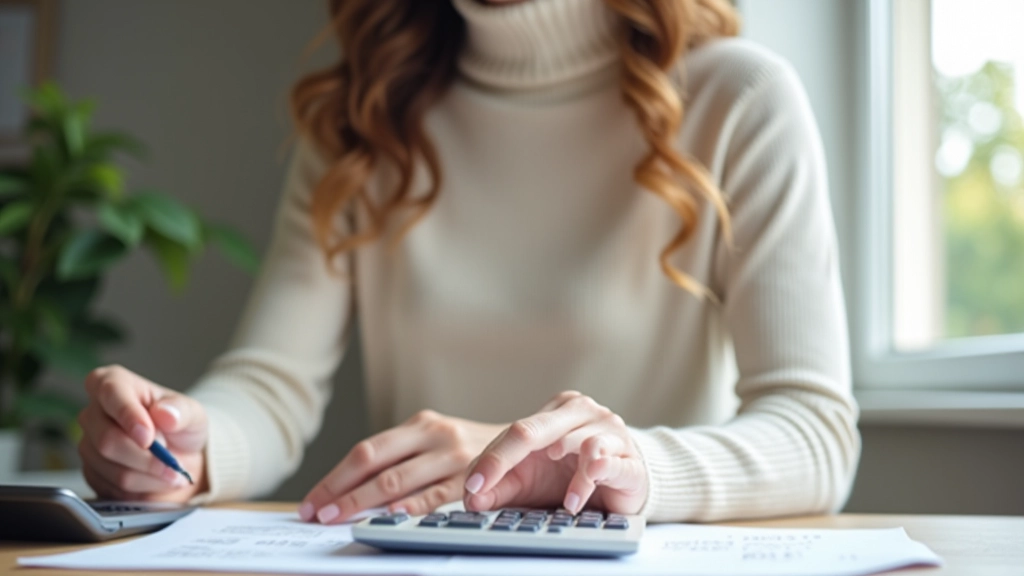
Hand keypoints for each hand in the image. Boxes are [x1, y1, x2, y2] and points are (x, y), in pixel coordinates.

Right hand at [78, 365, 207, 501]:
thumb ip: (181, 411)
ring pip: (111, 467)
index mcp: (116, 383)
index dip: (128, 415)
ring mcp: (89, 443)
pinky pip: (111, 486)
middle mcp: (95, 411)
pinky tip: (156, 478)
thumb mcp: (193, 413)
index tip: (148, 438)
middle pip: (107, 439)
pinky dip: (141, 488)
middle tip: (173, 462)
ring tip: (171, 470)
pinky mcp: (91, 472)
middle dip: (146, 457)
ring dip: (149, 474)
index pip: (109, 392)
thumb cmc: (181, 427)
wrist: (181, 458)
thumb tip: (165, 413)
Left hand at [300, 410, 504, 523]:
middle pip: (373, 460)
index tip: (312, 501)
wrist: (528, 447)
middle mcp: (434, 434)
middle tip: (316, 513)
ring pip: (396, 479)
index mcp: (421, 424)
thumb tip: (348, 492)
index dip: (334, 477)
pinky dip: (408, 506)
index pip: (366, 451)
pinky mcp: (471, 478)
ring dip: (361, 501)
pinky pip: (434, 495)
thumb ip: (402, 460)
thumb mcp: (436, 443)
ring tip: (337, 518)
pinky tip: (388, 515)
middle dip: (340, 490)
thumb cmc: (470, 452)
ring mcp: (453, 455)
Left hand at [463, 391, 647, 514]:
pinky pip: (608, 462)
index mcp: (557, 411)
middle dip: (504, 459)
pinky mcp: (631, 459)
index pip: (516, 431)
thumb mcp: (532, 481)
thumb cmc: (576, 474)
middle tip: (483, 487)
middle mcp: (582, 412)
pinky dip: (589, 480)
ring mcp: (610, 431)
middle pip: (536, 429)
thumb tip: (473, 496)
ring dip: (563, 475)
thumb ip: (502, 485)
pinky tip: (575, 500)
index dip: (490, 459)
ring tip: (559, 501)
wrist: (627, 483)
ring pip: (580, 443)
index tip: (472, 485)